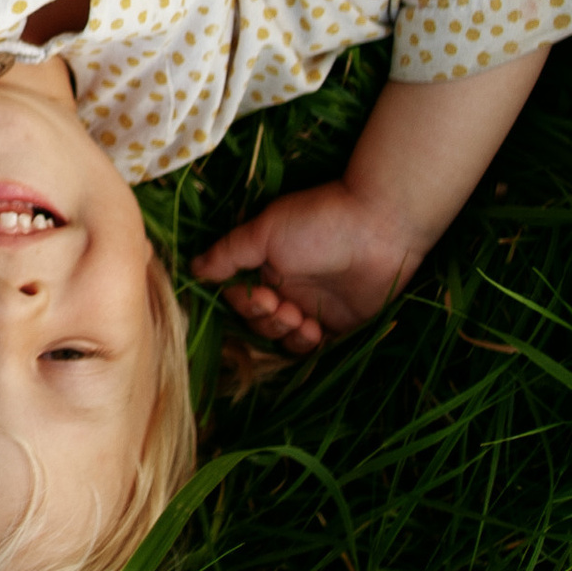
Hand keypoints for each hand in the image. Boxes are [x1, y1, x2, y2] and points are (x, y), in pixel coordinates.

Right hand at [190, 181, 424, 359]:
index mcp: (267, 266)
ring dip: (286, 335)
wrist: (380, 227)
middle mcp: (288, 288)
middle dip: (265, 320)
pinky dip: (309, 345)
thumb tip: (192, 268)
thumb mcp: (265, 231)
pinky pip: (316, 348)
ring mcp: (315, 307)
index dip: (243, 303)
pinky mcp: (342, 324)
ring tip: (302, 320)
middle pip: (260, 322)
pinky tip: (316, 329)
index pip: (240, 298)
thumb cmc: (318, 222)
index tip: (259, 294)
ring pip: (285, 339)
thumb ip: (229, 253)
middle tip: (283, 305)